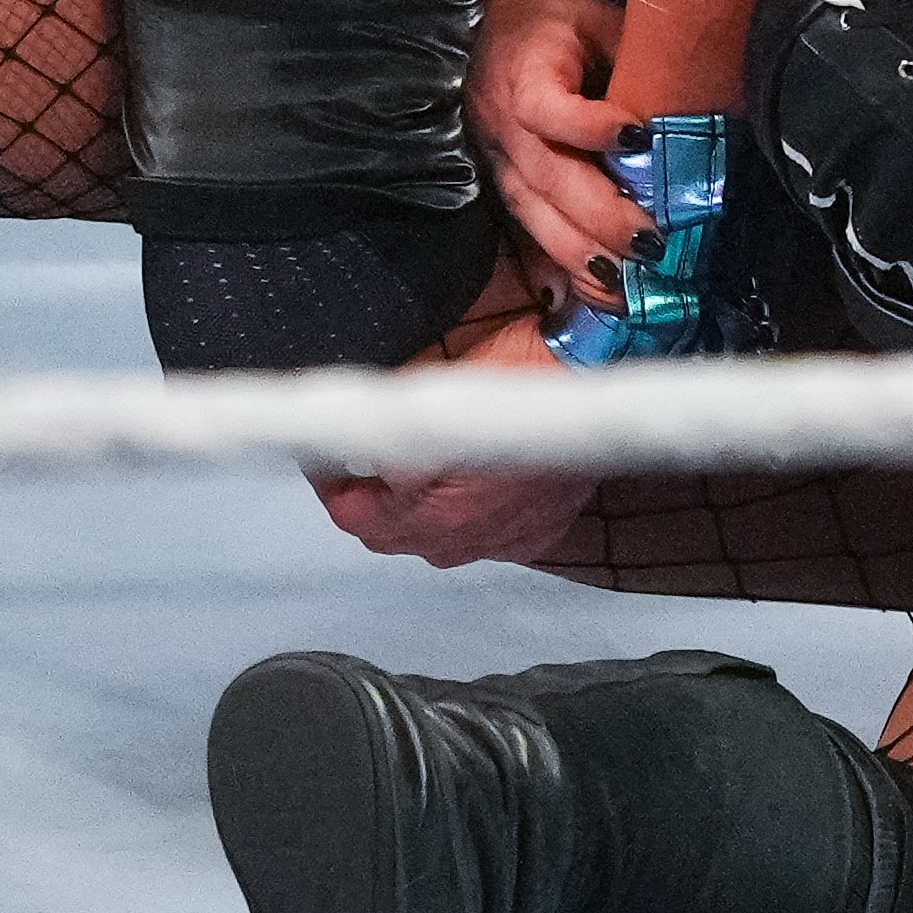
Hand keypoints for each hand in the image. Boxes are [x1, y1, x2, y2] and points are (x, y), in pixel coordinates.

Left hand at [310, 295, 598, 564]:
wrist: (589, 371)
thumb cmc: (508, 376)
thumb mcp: (420, 394)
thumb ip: (375, 427)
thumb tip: (332, 436)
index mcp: (427, 507)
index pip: (351, 514)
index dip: (330, 481)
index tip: (324, 458)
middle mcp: (461, 536)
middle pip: (391, 535)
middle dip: (372, 500)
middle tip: (363, 462)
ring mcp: (502, 539)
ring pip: (437, 541)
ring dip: (419, 514)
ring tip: (418, 474)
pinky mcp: (535, 532)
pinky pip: (486, 539)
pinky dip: (469, 519)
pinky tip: (470, 490)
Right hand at [472, 0, 648, 308]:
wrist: (479, 23)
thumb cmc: (547, 20)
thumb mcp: (593, 19)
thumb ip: (635, 57)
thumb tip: (697, 96)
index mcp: (525, 74)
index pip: (549, 108)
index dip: (591, 126)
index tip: (639, 137)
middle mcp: (505, 125)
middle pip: (548, 178)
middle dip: (602, 216)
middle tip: (652, 242)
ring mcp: (499, 161)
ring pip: (535, 215)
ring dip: (582, 253)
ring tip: (627, 282)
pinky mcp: (501, 186)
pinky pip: (529, 232)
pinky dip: (565, 266)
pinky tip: (599, 292)